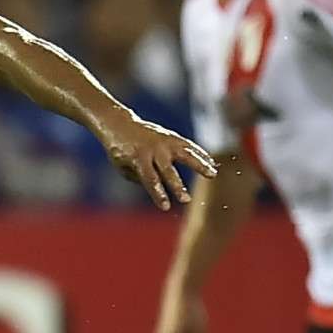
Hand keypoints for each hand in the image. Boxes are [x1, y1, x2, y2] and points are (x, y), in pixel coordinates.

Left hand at [99, 115, 217, 210]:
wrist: (120, 125)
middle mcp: (153, 149)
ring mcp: (164, 141)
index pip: (150, 180)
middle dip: (177, 186)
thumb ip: (140, 177)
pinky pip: (189, 145)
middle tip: (186, 200)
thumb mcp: (122, 167)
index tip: (165, 207)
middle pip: (168, 170)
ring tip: (212, 175)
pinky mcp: (171, 136)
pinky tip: (211, 163)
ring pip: (185, 153)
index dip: (158, 194)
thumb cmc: (120, 151)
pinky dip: (200, 153)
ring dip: (199, 164)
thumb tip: (161, 185)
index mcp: (138, 158)